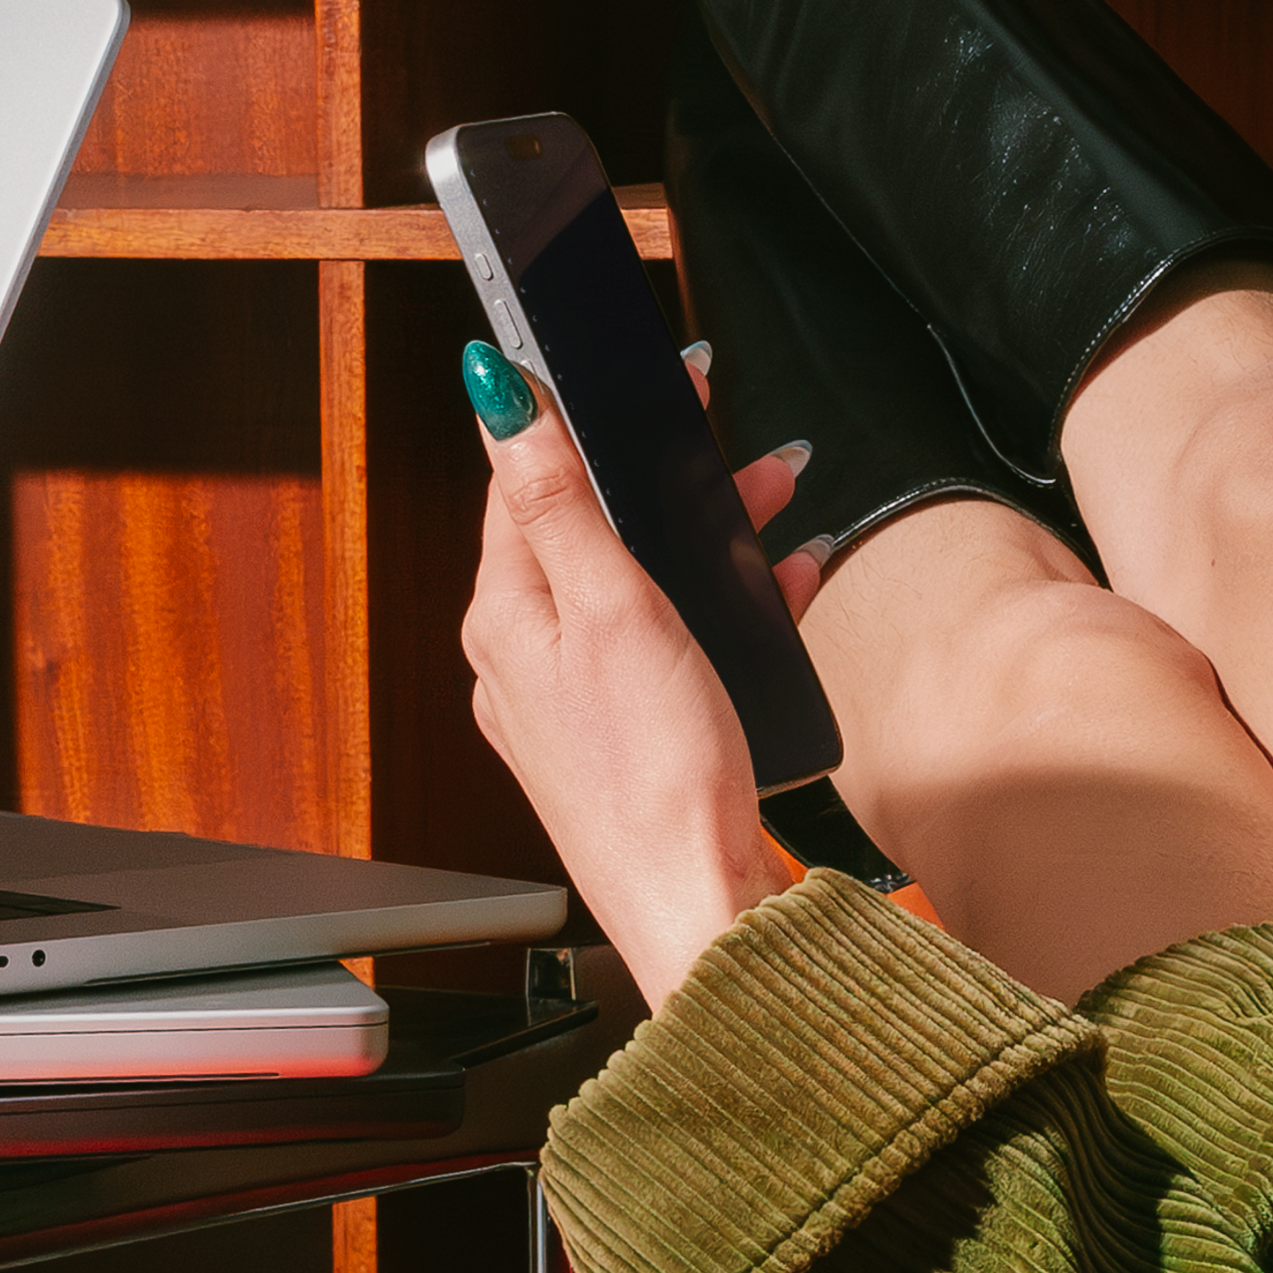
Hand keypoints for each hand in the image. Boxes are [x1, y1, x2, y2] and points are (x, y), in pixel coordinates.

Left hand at [458, 344, 821, 1012]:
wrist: (701, 906)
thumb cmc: (657, 774)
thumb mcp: (612, 608)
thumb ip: (557, 497)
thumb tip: (495, 395)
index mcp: (505, 617)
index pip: (520, 481)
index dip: (567, 412)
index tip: (612, 366)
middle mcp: (524, 658)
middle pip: (586, 527)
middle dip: (656, 473)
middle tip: (712, 421)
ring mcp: (574, 700)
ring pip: (636, 580)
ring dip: (701, 532)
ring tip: (771, 496)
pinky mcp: (627, 733)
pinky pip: (670, 640)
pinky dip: (721, 605)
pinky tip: (777, 586)